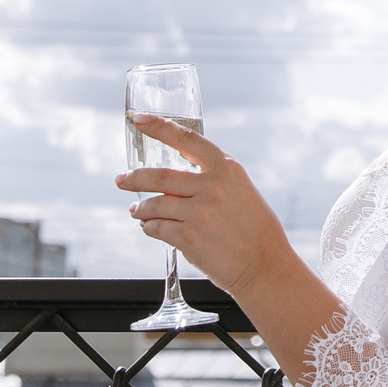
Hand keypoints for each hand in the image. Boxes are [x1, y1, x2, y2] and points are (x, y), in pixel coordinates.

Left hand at [117, 115, 305, 301]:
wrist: (265, 266)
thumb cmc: (256, 231)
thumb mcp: (242, 193)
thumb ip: (212, 181)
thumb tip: (176, 181)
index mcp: (228, 169)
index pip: (188, 140)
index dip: (160, 128)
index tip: (140, 120)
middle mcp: (212, 186)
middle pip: (159, 175)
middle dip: (134, 178)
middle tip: (122, 179)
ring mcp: (199, 212)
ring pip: (154, 204)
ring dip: (140, 208)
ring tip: (136, 210)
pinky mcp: (188, 237)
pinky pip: (156, 228)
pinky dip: (149, 227)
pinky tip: (149, 227)